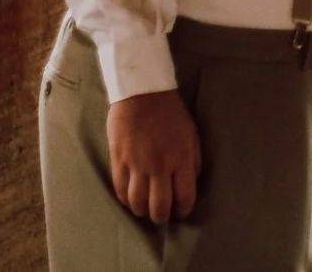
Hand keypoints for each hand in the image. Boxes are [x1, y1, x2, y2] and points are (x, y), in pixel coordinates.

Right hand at [106, 89, 200, 223]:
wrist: (142, 94)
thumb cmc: (171, 113)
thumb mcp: (192, 134)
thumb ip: (193, 160)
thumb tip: (192, 181)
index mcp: (181, 158)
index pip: (184, 196)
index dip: (183, 209)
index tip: (182, 212)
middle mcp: (159, 165)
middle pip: (159, 205)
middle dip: (162, 217)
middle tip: (162, 218)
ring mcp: (137, 164)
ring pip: (137, 202)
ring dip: (142, 212)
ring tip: (145, 211)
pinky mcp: (118, 161)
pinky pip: (120, 190)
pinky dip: (125, 200)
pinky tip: (130, 200)